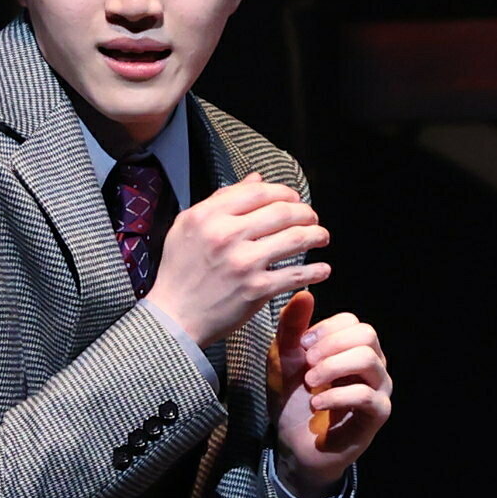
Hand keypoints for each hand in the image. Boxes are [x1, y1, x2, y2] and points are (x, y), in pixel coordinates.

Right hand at [146, 174, 331, 349]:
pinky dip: (315, 271)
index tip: (294, 199)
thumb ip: (221, 200)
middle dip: (305, 212)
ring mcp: (243, 263)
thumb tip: (256, 179)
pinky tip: (323, 269)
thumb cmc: (180, 272)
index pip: (258, 192)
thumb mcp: (188, 226)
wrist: (173, 317)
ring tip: (322, 237)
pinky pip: (295, 274)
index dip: (283, 192)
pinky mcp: (256, 289)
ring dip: (316, 235)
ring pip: (294, 239)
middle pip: (281, 212)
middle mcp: (226, 235)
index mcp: (208, 216)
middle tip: (312, 217)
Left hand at [271, 296, 390, 496]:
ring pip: (369, 360)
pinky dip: (337, 396)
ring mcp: (379, 389)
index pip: (352, 321)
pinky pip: (366, 396)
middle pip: (366, 334)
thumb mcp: (284, 360)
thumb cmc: (293, 400)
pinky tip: (315, 404)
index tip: (301, 344)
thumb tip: (304, 293)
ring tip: (310, 383)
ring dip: (333, 367)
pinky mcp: (378, 414)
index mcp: (353, 348)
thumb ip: (292, 329)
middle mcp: (373, 365)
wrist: (293, 445)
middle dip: (331, 345)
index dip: (325, 329)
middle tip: (306, 363)